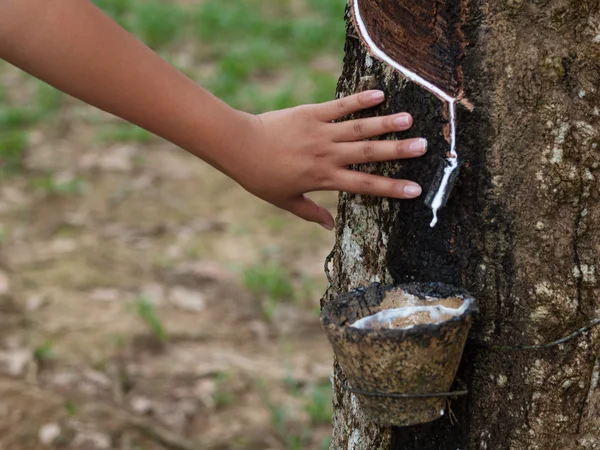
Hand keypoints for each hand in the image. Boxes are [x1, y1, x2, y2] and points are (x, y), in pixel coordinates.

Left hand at [227, 90, 426, 229]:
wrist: (241, 146)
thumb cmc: (262, 177)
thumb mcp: (285, 201)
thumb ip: (311, 213)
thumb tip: (330, 228)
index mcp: (324, 178)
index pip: (364, 186)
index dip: (392, 188)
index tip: (415, 190)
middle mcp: (327, 155)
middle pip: (368, 154)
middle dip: (398, 151)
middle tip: (424, 147)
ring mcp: (320, 132)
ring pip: (359, 128)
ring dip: (385, 123)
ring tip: (410, 118)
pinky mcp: (311, 113)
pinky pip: (339, 106)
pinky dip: (359, 100)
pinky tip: (379, 94)